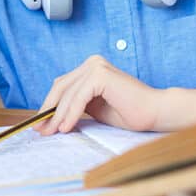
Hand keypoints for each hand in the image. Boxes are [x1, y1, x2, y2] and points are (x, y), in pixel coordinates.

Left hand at [35, 55, 163, 133]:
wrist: (155, 112)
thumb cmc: (129, 113)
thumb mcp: (94, 109)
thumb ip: (76, 106)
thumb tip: (50, 117)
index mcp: (90, 68)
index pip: (62, 86)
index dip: (49, 105)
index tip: (39, 124)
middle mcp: (92, 63)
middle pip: (60, 87)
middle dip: (48, 110)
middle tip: (39, 130)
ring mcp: (96, 66)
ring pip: (67, 93)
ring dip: (57, 115)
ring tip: (51, 132)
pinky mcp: (100, 75)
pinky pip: (78, 97)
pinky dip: (70, 113)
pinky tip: (66, 127)